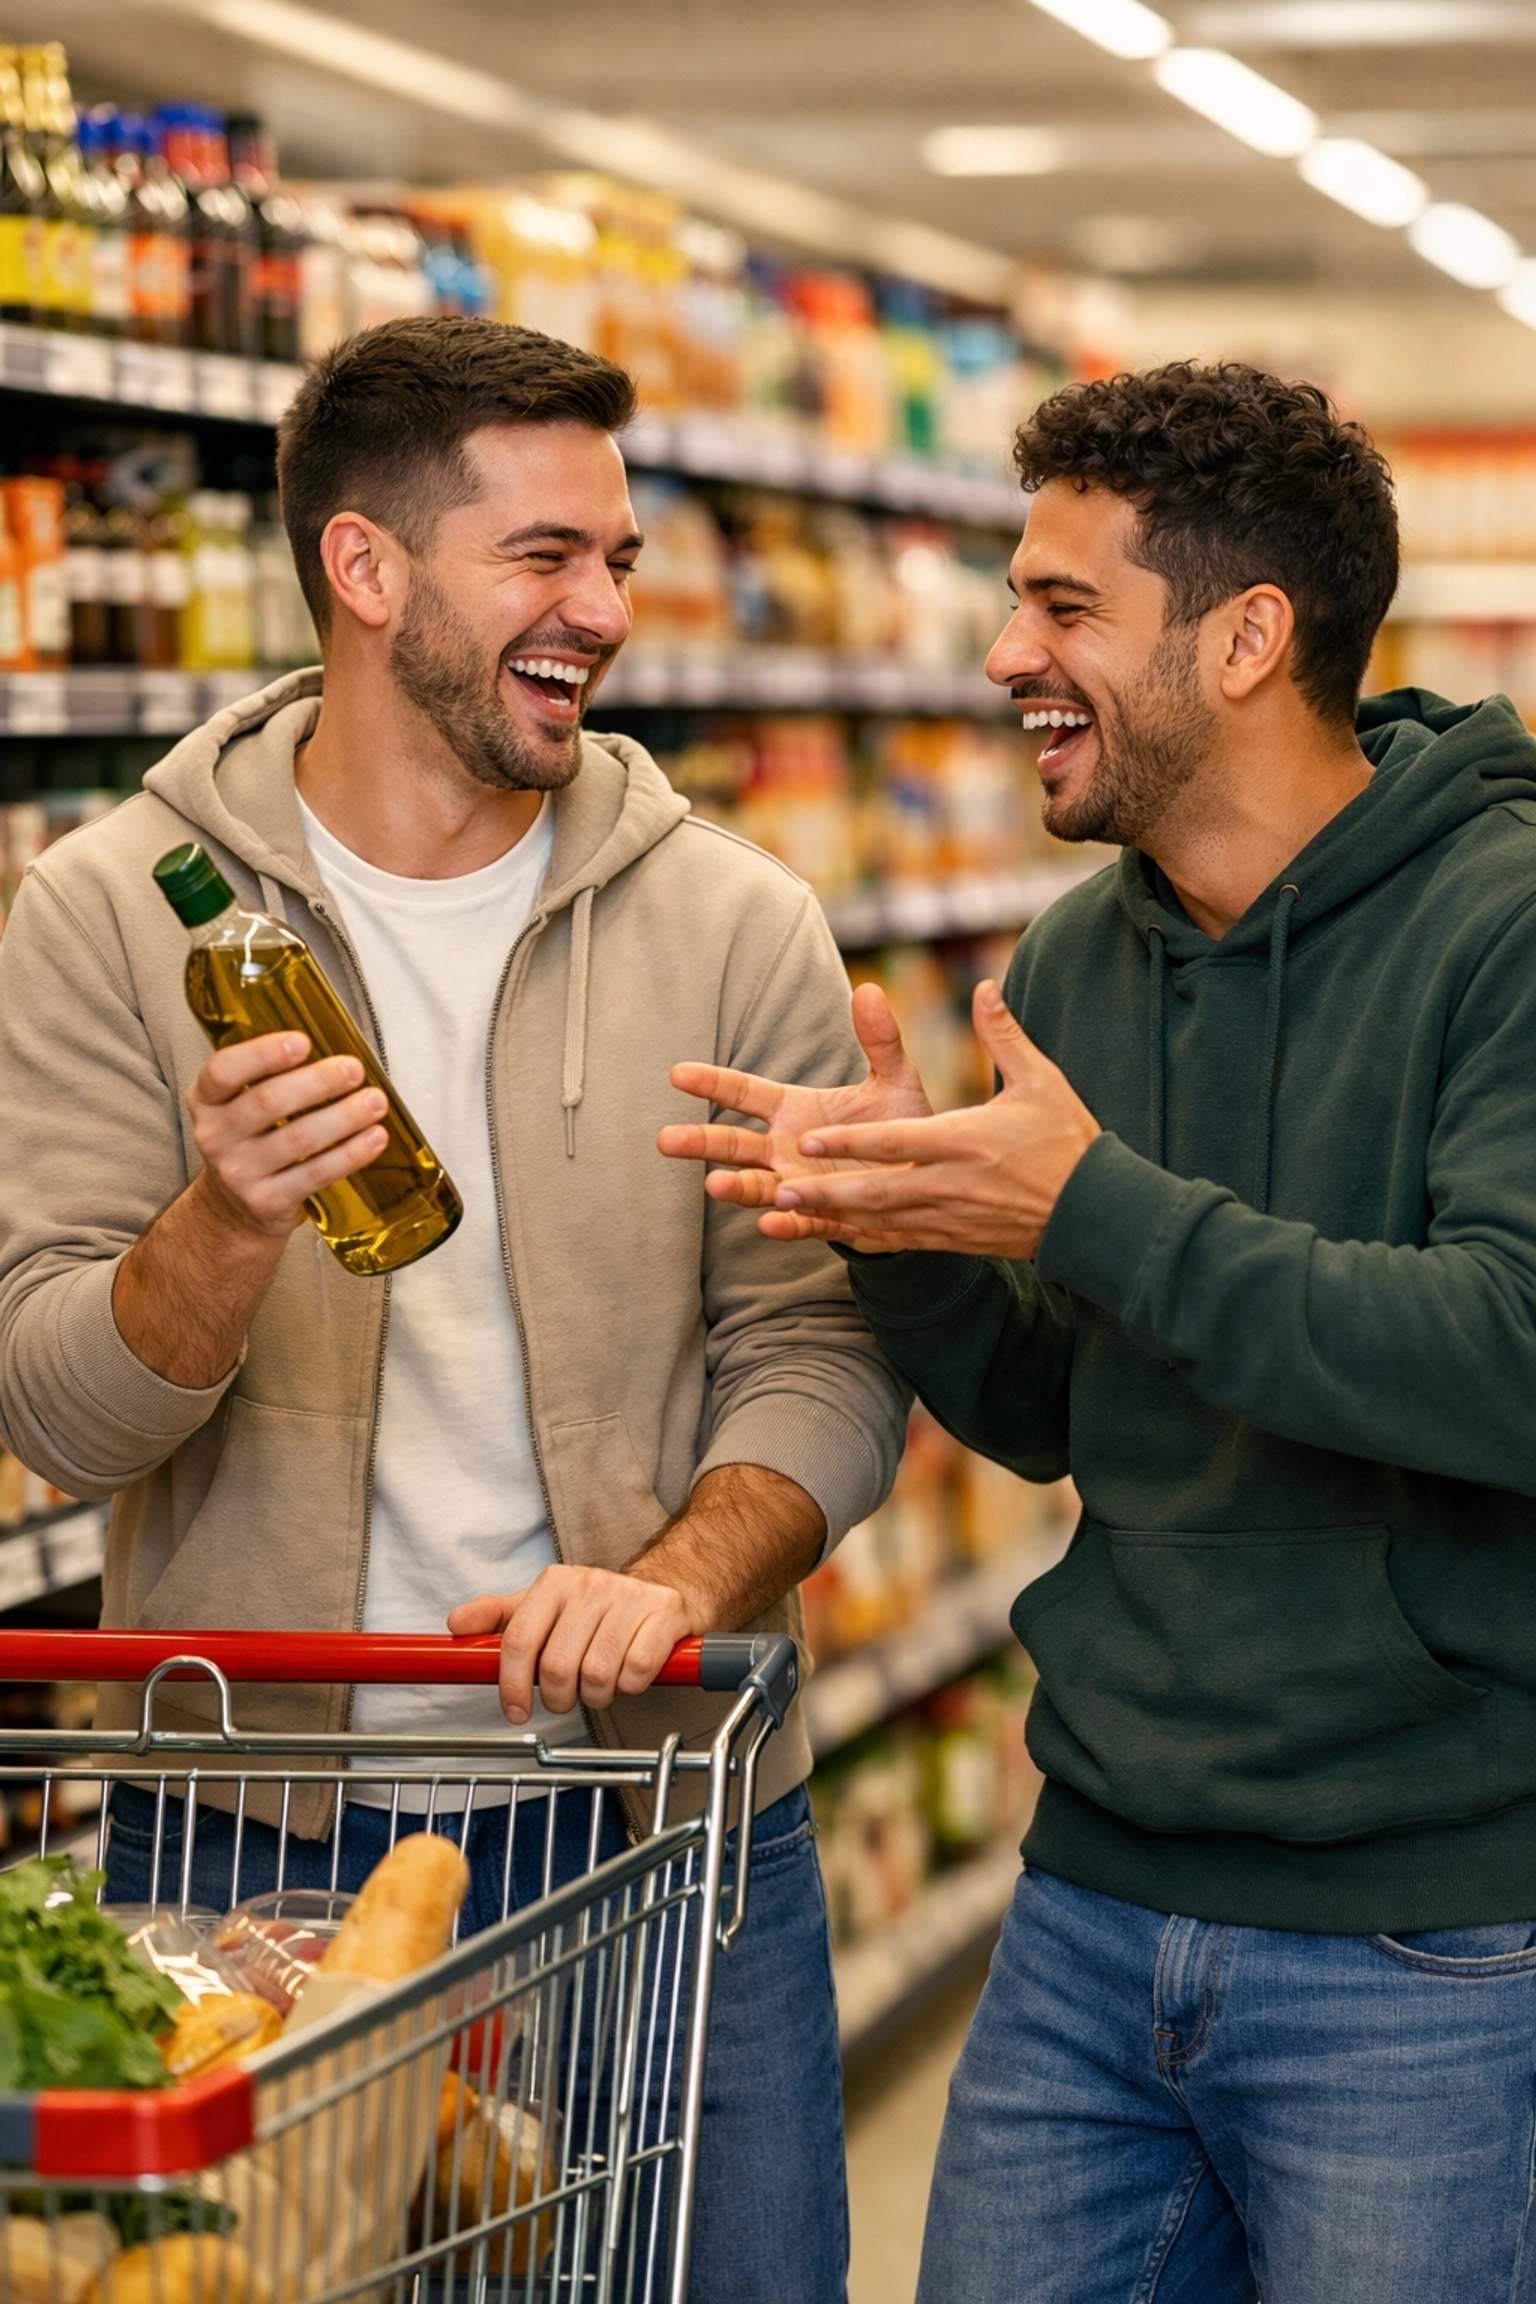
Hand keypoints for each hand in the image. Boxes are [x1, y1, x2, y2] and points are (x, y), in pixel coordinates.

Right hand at [188, 1032, 389, 1240]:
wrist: (234, 1210)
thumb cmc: (251, 1142)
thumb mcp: (239, 1105)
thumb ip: (268, 1077)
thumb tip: (333, 1051)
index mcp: (205, 1100)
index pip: (224, 1070)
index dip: (264, 1053)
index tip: (303, 1042)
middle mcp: (214, 1136)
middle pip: (269, 1101)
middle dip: (318, 1082)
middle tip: (353, 1069)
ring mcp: (238, 1173)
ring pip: (299, 1138)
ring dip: (344, 1116)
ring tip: (375, 1101)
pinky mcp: (266, 1202)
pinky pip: (316, 1173)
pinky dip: (351, 1153)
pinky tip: (374, 1138)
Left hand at [448, 1566, 701, 1723]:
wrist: (661, 1589)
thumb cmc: (595, 1609)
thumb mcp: (542, 1607)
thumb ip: (497, 1617)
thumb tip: (455, 1624)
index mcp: (554, 1583)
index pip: (519, 1641)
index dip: (511, 1685)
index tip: (515, 1711)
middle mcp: (590, 1585)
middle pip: (557, 1667)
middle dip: (558, 1697)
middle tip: (566, 1697)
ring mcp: (629, 1598)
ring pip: (597, 1675)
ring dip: (596, 1695)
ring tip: (599, 1685)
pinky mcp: (664, 1614)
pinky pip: (637, 1671)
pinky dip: (631, 1686)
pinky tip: (629, 1674)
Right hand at [657, 980, 931, 1243]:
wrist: (926, 1179)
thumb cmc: (900, 1128)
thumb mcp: (894, 1081)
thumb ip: (880, 1041)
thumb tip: (869, 989)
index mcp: (793, 1110)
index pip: (743, 1093)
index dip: (711, 1084)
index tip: (677, 1074)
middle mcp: (785, 1149)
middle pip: (732, 1145)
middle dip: (699, 1144)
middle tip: (665, 1140)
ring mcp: (800, 1186)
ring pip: (756, 1187)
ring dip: (735, 1187)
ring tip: (713, 1185)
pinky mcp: (826, 1217)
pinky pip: (800, 1223)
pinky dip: (786, 1224)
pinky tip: (770, 1223)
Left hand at [764, 982, 1100, 1258]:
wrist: (1095, 1214)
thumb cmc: (1068, 1142)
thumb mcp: (1041, 1081)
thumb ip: (1003, 1035)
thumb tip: (984, 986)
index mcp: (966, 1142)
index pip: (897, 1143)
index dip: (852, 1143)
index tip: (810, 1140)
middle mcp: (951, 1184)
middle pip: (877, 1189)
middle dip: (825, 1189)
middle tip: (778, 1185)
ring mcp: (949, 1217)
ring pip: (879, 1219)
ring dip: (831, 1213)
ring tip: (784, 1208)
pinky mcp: (953, 1239)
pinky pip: (898, 1240)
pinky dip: (861, 1237)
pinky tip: (828, 1232)